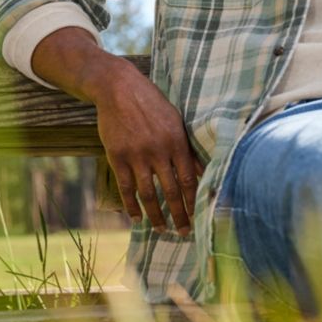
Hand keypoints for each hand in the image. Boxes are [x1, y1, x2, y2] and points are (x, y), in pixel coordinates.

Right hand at [32, 28, 204, 233]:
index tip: (200, 216)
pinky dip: (131, 205)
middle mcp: (158, 151)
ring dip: (156, 215)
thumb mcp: (176, 121)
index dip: (194, 201)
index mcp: (177, 142)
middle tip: (184, 232)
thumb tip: (204, 170)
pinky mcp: (117, 157)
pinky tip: (136, 218)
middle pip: (171, 191)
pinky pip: (125, 187)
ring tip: (162, 229)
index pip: (189, 179)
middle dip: (179, 215)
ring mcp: (136, 156)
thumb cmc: (153, 104)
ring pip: (148, 193)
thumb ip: (188, 147)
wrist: (119, 89)